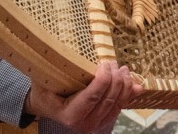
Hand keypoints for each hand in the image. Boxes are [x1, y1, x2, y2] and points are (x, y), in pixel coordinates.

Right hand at [24, 60, 140, 132]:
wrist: (46, 106)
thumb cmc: (45, 91)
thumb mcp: (47, 79)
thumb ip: (61, 68)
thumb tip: (68, 52)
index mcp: (70, 116)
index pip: (93, 96)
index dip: (104, 78)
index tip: (104, 63)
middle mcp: (85, 125)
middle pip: (109, 99)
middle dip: (115, 78)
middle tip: (112, 62)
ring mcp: (96, 126)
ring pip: (118, 103)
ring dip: (124, 84)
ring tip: (122, 69)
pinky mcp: (104, 122)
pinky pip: (121, 107)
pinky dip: (128, 93)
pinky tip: (132, 82)